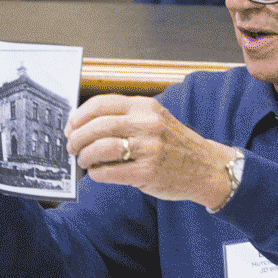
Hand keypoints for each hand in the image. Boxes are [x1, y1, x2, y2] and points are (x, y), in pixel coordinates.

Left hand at [65, 94, 238, 208]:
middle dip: (77, 137)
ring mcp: (149, 149)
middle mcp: (147, 124)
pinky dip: (97, 174)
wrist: (206, 167)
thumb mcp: (155, 119)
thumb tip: (85, 125)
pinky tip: (98, 173)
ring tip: (83, 160)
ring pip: (101, 148)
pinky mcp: (147, 172)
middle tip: (71, 145)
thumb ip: (126, 117)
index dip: (79, 115)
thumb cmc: (175, 144)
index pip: (102, 103)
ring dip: (85, 156)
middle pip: (98, 126)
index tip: (71, 125)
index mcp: (146, 107)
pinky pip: (110, 172)